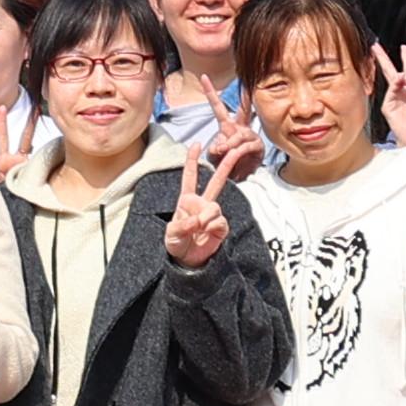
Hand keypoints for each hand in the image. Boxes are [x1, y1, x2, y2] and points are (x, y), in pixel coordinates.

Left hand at [160, 132, 240, 270]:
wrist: (188, 260)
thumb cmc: (176, 244)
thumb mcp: (171, 234)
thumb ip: (182, 225)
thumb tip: (198, 220)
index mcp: (186, 200)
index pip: (190, 177)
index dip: (192, 161)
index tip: (196, 145)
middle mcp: (202, 204)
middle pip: (216, 181)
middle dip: (226, 166)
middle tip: (234, 152)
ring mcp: (212, 214)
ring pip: (215, 207)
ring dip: (206, 217)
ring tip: (199, 228)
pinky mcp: (221, 226)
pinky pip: (220, 221)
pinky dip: (212, 227)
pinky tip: (207, 233)